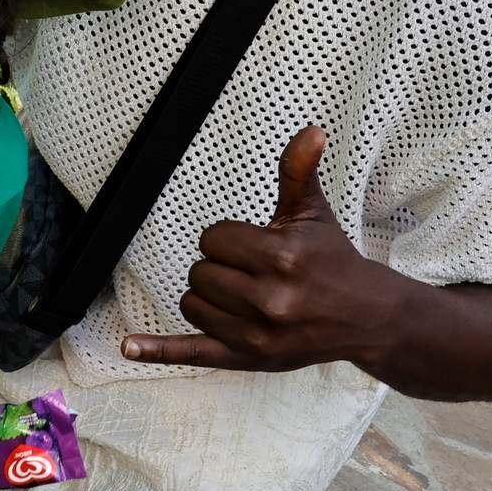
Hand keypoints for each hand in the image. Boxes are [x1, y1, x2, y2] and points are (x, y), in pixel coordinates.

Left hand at [122, 127, 384, 372]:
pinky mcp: (247, 359)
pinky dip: (158, 351)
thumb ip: (299, 170)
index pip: (213, 239)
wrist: (363, 316)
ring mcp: (256, 335)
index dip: (229, 239)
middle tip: (254, 272)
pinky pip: (192, 354)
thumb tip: (310, 131)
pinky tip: (129, 346)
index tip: (255, 246)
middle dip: (220, 267)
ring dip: (208, 297)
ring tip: (244, 295)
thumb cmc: (331, 260)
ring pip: (192, 305)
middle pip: (200, 272)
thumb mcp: (313, 212)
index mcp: (281, 257)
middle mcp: (268, 299)